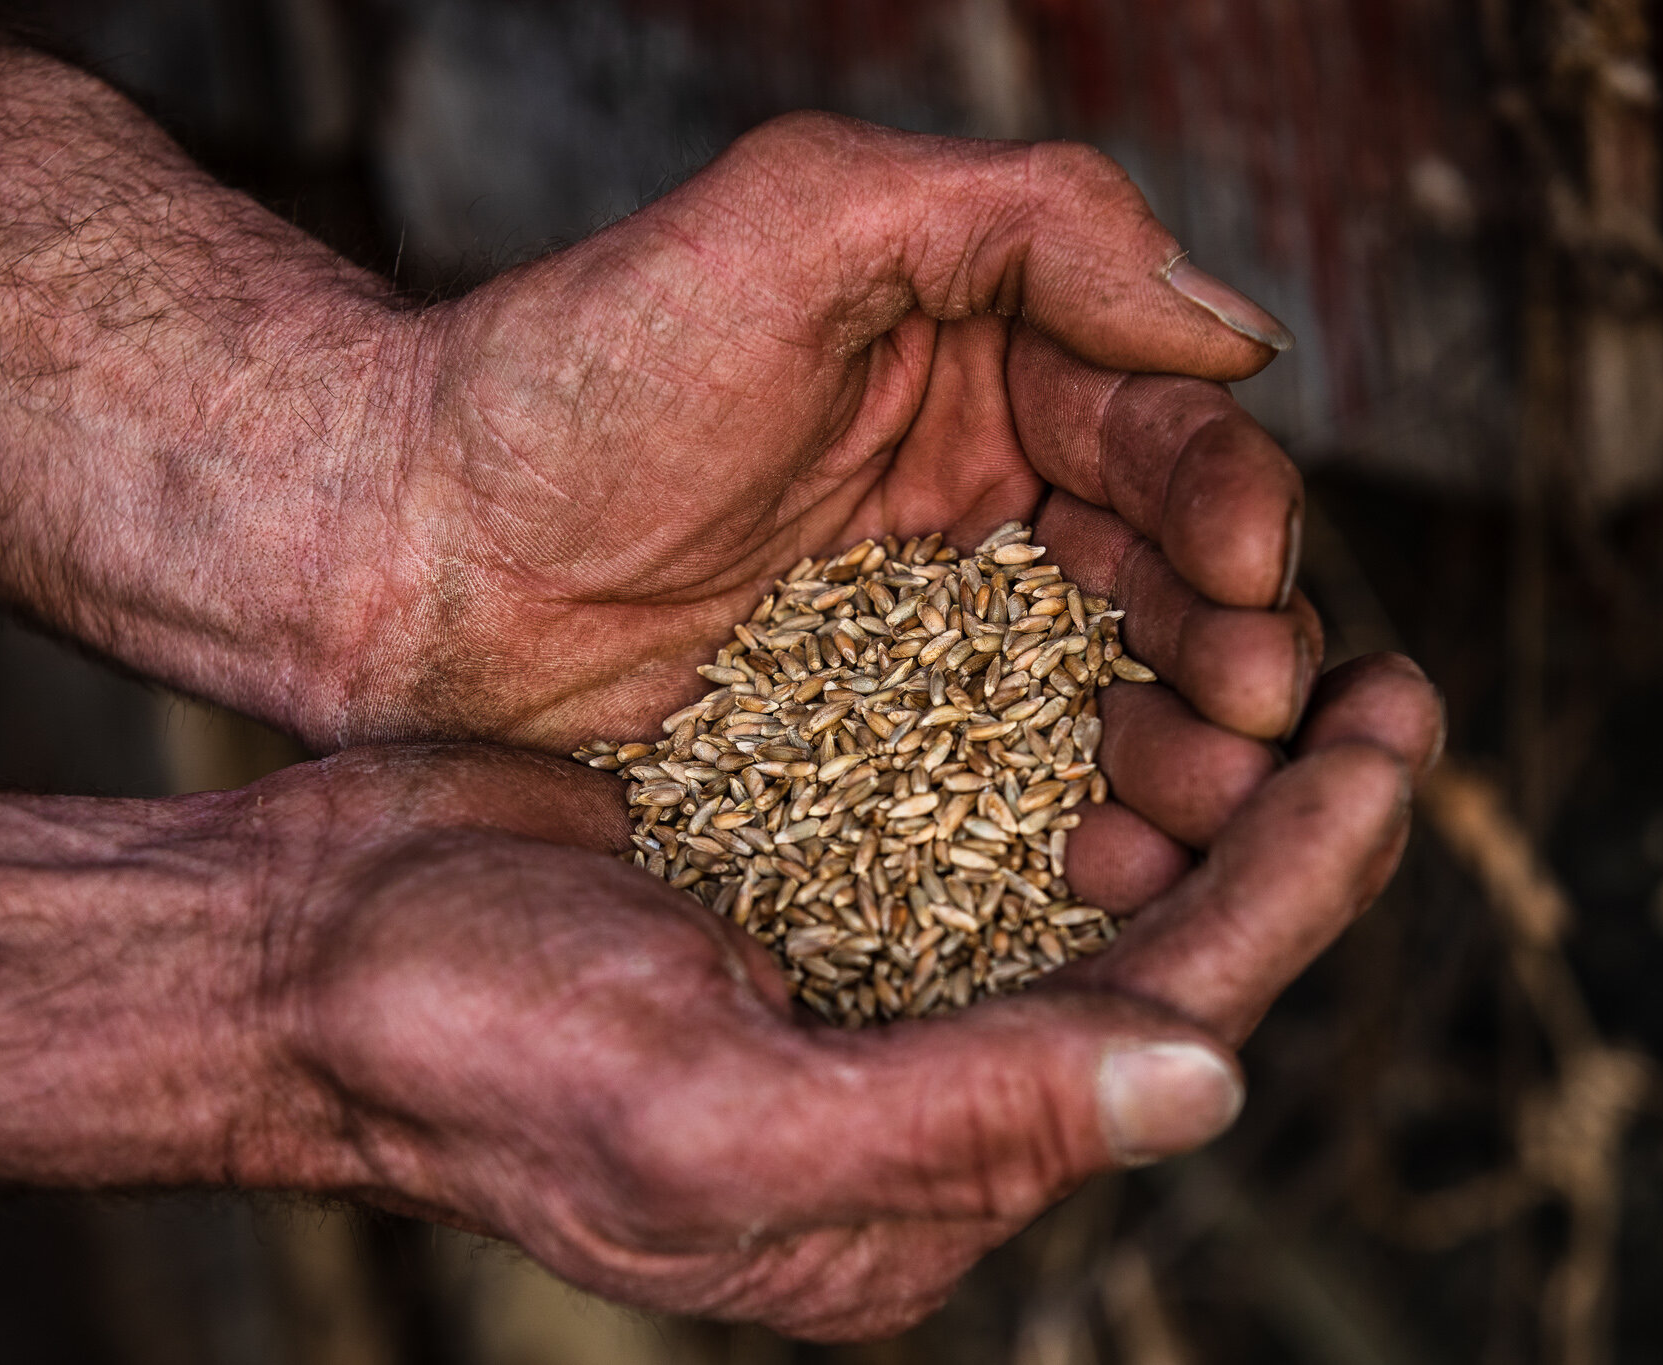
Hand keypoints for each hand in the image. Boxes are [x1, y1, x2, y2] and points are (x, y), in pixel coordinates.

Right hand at [267, 655, 1440, 1339]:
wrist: (313, 955)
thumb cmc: (474, 1050)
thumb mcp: (710, 1108)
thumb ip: (958, 1120)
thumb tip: (1203, 1088)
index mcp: (921, 1177)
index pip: (1172, 1019)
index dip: (1301, 878)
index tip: (1392, 735)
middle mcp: (920, 1094)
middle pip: (1160, 953)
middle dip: (1282, 820)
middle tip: (1376, 683)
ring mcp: (867, 992)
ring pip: (1088, 882)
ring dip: (1188, 772)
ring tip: (1266, 651)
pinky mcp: (814, 896)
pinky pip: (985, 824)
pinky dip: (1062, 746)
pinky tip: (1108, 661)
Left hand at [339, 114, 1315, 786]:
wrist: (406, 546)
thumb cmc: (584, 367)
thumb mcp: (805, 221)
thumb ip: (1030, 225)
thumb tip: (1237, 329)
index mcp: (988, 368)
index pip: (1166, 434)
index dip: (1228, 502)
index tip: (1243, 575)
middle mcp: (977, 503)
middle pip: (1166, 582)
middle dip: (1232, 644)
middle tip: (1257, 719)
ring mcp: (925, 641)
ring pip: (1108, 698)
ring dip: (1183, 752)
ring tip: (1201, 811)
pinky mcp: (869, 755)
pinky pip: (1002, 793)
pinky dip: (1070, 831)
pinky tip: (1107, 875)